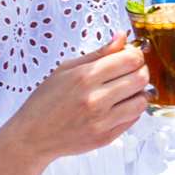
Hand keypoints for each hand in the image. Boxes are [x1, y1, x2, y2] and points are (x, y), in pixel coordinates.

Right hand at [0, 32, 148, 162]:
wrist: (33, 136)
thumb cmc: (46, 100)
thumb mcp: (66, 69)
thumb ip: (98, 53)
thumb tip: (122, 37)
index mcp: (85, 76)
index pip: (130, 59)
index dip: (136, 55)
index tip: (130, 56)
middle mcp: (96, 99)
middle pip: (140, 78)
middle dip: (141, 71)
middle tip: (132, 71)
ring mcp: (102, 121)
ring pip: (142, 100)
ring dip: (139, 92)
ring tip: (127, 90)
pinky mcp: (106, 137)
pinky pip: (133, 119)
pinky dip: (132, 109)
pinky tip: (119, 105)